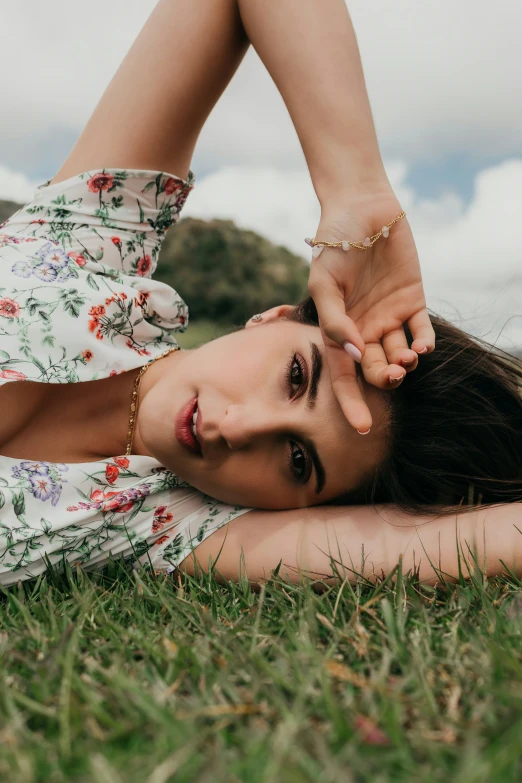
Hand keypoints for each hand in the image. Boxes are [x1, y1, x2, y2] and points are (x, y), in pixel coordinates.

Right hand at [307, 190, 434, 432]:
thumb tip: (351, 353)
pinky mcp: (413, 301)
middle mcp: (363, 330)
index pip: (343, 376)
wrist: (362, 209)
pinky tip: (421, 348)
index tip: (362, 429)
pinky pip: (421, 331)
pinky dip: (423, 344)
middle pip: (374, 369)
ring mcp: (389, 317)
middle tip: (391, 376)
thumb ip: (335, 321)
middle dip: (382, 380)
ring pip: (399, 355)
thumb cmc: (334, 244)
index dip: (351, 403)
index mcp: (338, 331)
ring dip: (404, 364)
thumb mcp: (324, 284)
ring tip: (406, 359)